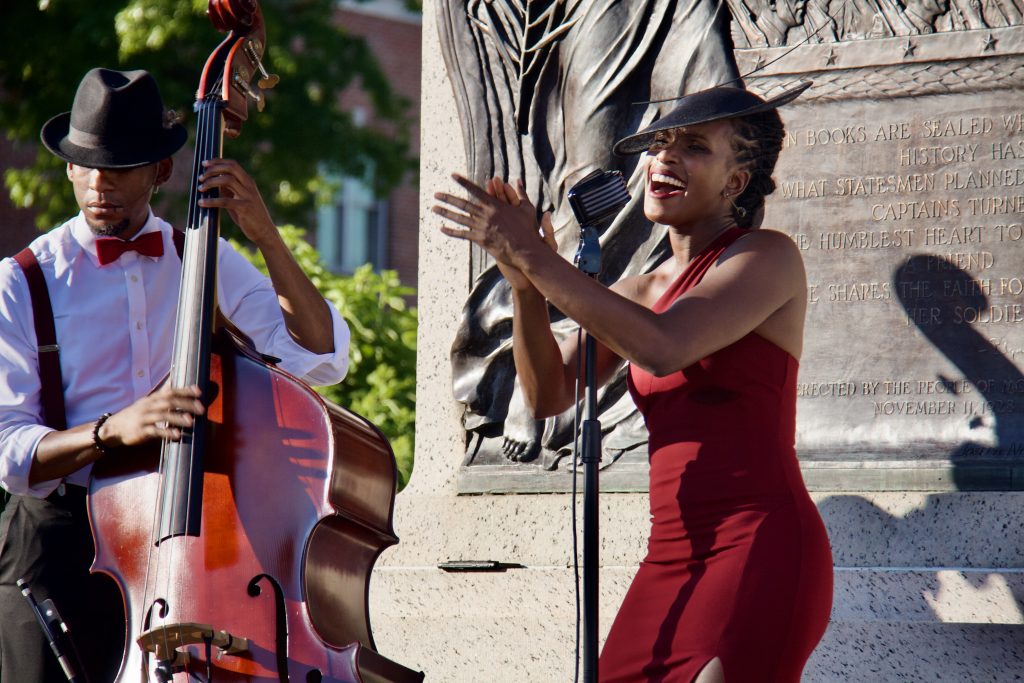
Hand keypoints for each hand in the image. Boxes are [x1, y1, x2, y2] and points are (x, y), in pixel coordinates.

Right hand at [97, 385, 203, 447]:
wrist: (113, 428)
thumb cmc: (135, 415)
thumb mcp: (147, 402)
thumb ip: (162, 393)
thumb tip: (173, 380)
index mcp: (152, 399)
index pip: (170, 391)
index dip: (185, 391)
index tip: (199, 391)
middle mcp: (148, 406)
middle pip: (169, 402)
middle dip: (186, 404)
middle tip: (201, 409)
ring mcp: (143, 418)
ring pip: (162, 416)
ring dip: (178, 418)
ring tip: (191, 422)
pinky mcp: (140, 431)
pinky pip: (154, 431)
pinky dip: (166, 432)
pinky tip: (177, 435)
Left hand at [197, 159, 276, 245]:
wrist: (265, 231)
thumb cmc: (250, 216)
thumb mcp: (240, 199)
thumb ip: (229, 189)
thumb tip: (213, 181)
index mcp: (248, 182)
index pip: (233, 164)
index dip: (217, 162)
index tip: (205, 163)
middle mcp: (249, 186)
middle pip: (230, 168)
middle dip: (213, 169)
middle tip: (201, 177)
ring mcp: (248, 196)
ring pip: (227, 181)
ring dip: (210, 183)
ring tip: (201, 189)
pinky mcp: (244, 208)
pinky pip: (224, 201)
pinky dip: (211, 201)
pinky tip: (202, 203)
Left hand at [434, 173, 554, 279]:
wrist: (525, 250)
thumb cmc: (528, 229)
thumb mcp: (526, 208)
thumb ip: (520, 193)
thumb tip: (518, 180)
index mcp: (495, 205)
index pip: (475, 190)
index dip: (463, 182)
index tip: (453, 176)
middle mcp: (486, 214)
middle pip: (463, 204)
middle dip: (448, 198)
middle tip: (436, 194)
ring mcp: (482, 227)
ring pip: (459, 218)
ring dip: (445, 212)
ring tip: (434, 208)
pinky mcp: (480, 239)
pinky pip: (462, 234)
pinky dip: (451, 231)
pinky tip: (441, 228)